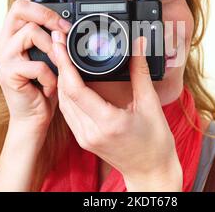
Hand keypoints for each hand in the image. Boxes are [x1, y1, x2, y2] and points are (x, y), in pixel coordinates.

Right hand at [0, 0, 70, 138]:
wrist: (32, 118)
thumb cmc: (44, 87)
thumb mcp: (52, 58)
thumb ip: (55, 39)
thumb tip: (72, 24)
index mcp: (15, 34)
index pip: (23, 0)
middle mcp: (5, 41)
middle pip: (20, 7)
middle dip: (48, 14)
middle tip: (65, 29)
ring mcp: (4, 56)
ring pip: (30, 32)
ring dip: (53, 48)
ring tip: (59, 65)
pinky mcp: (8, 73)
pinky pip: (37, 64)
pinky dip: (50, 76)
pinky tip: (51, 87)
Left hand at [51, 30, 182, 190]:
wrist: (151, 171)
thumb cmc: (155, 142)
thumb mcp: (150, 105)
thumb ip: (140, 72)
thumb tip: (139, 45)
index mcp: (108, 122)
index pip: (75, 89)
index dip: (64, 63)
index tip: (59, 43)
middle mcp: (91, 131)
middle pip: (64, 93)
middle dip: (59, 65)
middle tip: (59, 42)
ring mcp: (85, 137)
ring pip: (63, 102)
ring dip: (60, 78)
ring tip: (61, 56)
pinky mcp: (84, 139)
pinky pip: (68, 112)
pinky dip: (66, 93)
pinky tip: (69, 79)